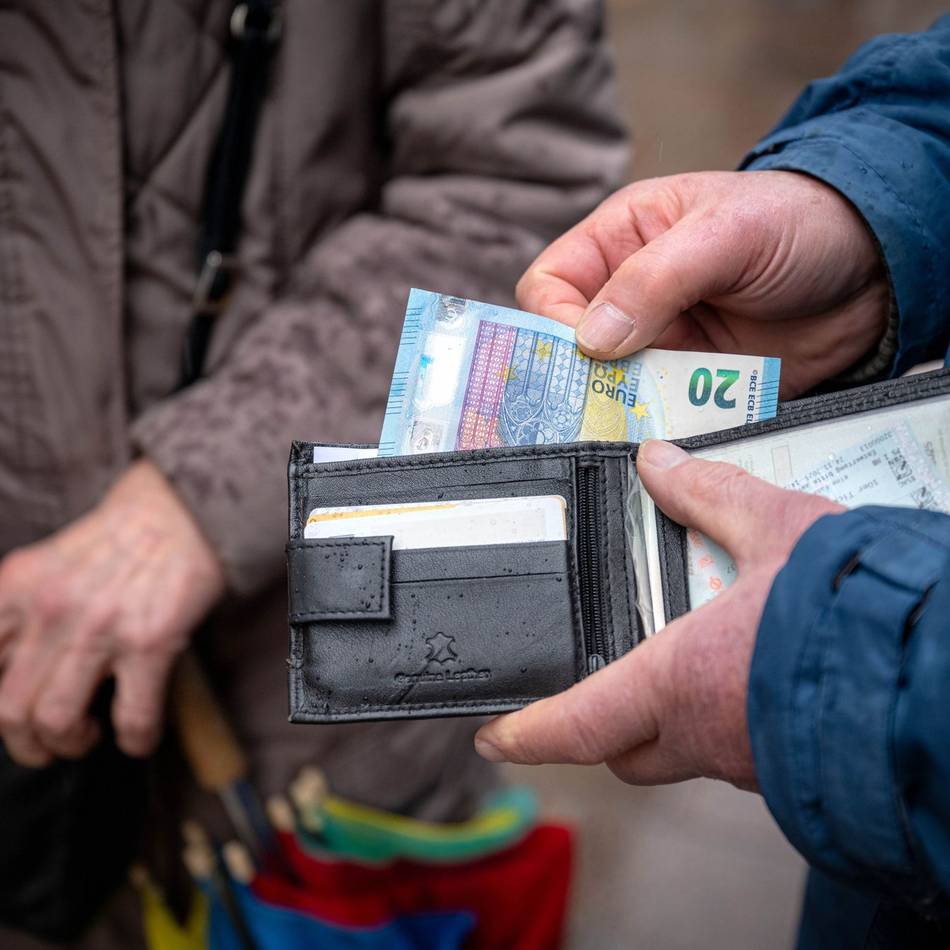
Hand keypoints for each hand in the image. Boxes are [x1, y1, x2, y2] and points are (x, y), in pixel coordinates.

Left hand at [0, 460, 224, 765]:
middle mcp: (50, 611)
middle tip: (49, 742)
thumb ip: (18, 614)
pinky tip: (139, 735)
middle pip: (9, 711)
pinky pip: (132, 718)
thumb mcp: (44, 566)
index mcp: (15, 589)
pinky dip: (135, 740)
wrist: (178, 512)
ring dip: (72, 744)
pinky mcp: (150, 643)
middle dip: (27, 744)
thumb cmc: (116, 541)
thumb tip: (9, 674)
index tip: (13, 715)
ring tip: (88, 734)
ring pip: (57, 722)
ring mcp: (100, 629)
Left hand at [474, 440, 842, 788]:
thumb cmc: (854, 606)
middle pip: (626, 749)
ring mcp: (752, 760)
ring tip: (680, 664)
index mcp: (678, 681)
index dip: (529, 732)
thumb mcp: (774, 527)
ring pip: (686, 750)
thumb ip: (710, 494)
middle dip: (598, 726)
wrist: (946, 670)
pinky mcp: (794, 761)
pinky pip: (739, 747)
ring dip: (670, 716)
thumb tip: (660, 462)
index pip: (577, 725)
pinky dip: (726, 714)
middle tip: (590, 690)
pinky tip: (750, 674)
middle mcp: (707, 735)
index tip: (496, 734)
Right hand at [517, 170, 888, 396]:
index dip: (552, 321)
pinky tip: (673, 431)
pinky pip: (657, 411)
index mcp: (621, 240)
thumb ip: (653, 279)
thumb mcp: (724, 234)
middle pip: (572, 346)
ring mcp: (661, 341)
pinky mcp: (691, 382)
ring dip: (622, 406)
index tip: (579, 355)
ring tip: (641, 419)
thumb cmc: (800, 223)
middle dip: (581, 377)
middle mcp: (630, 294)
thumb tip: (589, 339)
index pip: (550, 285)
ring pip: (611, 386)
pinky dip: (660, 425)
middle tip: (596, 406)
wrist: (876, 271)